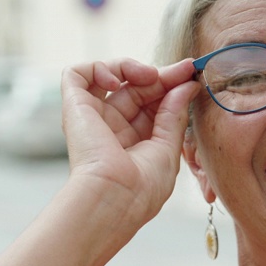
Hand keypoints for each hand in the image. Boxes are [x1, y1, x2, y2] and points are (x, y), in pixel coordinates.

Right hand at [61, 58, 200, 222]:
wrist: (114, 198)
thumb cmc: (142, 188)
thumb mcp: (168, 147)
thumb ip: (175, 114)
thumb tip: (187, 85)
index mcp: (134, 140)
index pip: (153, 102)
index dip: (171, 85)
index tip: (191, 74)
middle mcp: (112, 127)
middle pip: (136, 87)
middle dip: (161, 75)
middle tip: (183, 70)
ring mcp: (93, 116)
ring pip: (109, 75)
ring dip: (131, 67)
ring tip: (149, 76)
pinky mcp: (74, 107)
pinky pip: (77, 74)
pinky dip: (98, 68)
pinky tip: (117, 81)